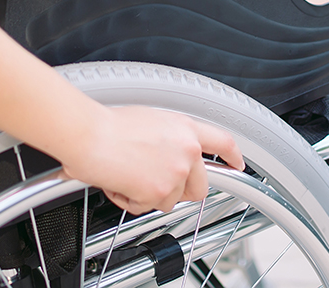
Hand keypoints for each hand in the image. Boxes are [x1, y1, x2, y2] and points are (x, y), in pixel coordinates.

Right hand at [64, 106, 243, 214]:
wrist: (91, 135)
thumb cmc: (110, 125)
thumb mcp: (151, 120)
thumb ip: (169, 139)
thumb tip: (165, 153)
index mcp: (185, 128)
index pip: (222, 141)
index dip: (232, 155)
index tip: (237, 163)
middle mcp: (187, 149)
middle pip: (199, 187)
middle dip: (180, 191)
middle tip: (156, 183)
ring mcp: (176, 172)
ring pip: (169, 200)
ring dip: (148, 194)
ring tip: (128, 173)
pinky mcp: (159, 192)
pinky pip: (146, 208)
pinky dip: (130, 201)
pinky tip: (120, 181)